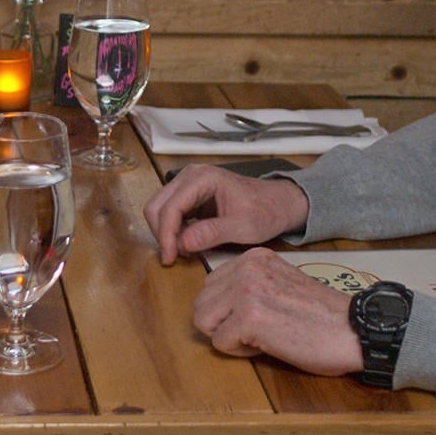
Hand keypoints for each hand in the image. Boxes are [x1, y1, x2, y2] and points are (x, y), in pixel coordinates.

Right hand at [143, 163, 310, 264]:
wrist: (278, 203)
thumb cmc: (265, 211)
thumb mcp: (243, 226)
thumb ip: (213, 233)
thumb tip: (183, 243)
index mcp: (203, 178)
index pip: (171, 207)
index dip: (166, 235)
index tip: (170, 258)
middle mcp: (190, 176)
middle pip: (157, 206)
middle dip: (162, 234)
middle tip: (174, 258)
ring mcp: (188, 184)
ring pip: (159, 209)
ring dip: (165, 232)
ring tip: (183, 251)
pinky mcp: (189, 195)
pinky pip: (169, 212)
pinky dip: (171, 230)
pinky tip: (186, 244)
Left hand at [193, 247, 361, 375]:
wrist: (354, 330)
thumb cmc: (322, 316)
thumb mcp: (280, 284)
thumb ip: (250, 285)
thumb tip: (218, 305)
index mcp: (254, 257)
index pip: (212, 285)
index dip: (230, 310)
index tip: (261, 316)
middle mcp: (247, 267)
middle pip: (202, 303)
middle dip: (223, 324)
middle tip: (259, 330)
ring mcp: (246, 290)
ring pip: (204, 321)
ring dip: (228, 336)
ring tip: (262, 336)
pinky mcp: (248, 317)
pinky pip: (220, 343)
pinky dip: (241, 352)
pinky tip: (270, 344)